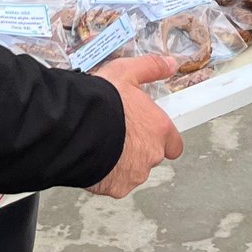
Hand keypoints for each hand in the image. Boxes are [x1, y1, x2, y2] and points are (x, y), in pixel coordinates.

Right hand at [89, 54, 184, 196]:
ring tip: (104, 143)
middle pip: (151, 156)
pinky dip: (107, 174)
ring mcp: (135, 174)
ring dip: (123, 161)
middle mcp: (152, 154)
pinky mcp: (116, 187)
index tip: (150, 131)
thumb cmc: (103, 102)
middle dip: (138, 148)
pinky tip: (95, 157)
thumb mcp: (127, 72)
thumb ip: (151, 68)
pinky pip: (114, 182)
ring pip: (133, 170)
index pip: (174, 144)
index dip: (163, 138)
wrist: (76, 127)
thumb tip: (169, 64)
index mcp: (159, 129)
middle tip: (119, 132)